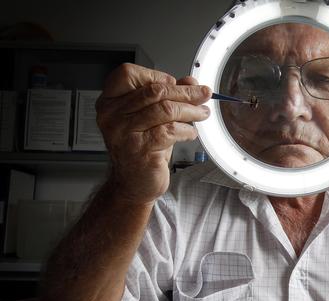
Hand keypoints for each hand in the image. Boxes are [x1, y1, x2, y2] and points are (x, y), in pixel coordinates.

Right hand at [96, 63, 211, 203]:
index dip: (155, 75)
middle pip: (154, 91)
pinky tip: (190, 133)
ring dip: (191, 110)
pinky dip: (186, 130)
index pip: (128, 74)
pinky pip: (170, 131)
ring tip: (202, 113)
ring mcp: (124, 133)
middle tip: (204, 94)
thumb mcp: (151, 119)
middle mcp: (112, 115)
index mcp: (110, 102)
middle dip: (185, 92)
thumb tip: (190, 82)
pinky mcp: (140, 149)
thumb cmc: (140, 149)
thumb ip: (167, 97)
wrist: (132, 183)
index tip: (175, 82)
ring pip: (165, 110)